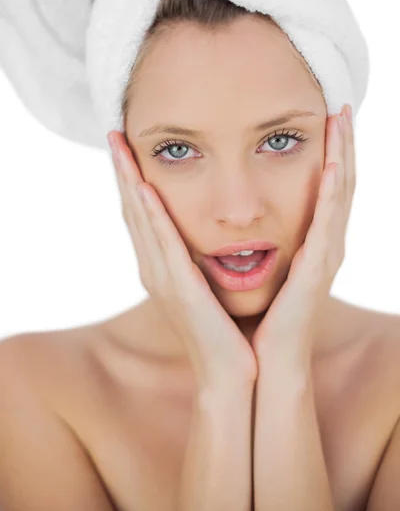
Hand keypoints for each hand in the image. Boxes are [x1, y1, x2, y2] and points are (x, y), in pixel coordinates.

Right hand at [107, 131, 257, 389]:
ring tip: (119, 148)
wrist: (233, 373)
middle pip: (133, 212)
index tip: (127, 148)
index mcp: (163, 269)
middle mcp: (155, 271)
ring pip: (141, 222)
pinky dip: (151, 216)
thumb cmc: (226, 331)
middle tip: (114, 136)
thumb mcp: (208, 288)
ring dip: (128, 182)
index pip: (142, 216)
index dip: (131, 181)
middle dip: (122, 173)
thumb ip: (199, 261)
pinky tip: (142, 188)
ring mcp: (163, 280)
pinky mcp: (179, 290)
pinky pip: (163, 245)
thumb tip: (204, 235)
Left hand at [252, 104, 354, 361]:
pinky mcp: (316, 270)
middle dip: (342, 143)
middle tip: (340, 105)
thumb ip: (257, 239)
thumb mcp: (257, 268)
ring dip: (342, 154)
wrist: (258, 362)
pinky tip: (332, 164)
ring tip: (341, 118)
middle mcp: (323, 244)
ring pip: (339, 195)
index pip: (324, 187)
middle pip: (339, 182)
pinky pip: (326, 223)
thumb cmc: (255, 316)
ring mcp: (324, 257)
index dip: (330, 152)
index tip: (324, 116)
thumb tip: (234, 216)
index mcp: (310, 242)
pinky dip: (331, 192)